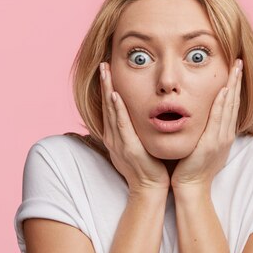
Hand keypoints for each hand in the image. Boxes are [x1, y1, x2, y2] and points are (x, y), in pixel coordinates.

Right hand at [100, 61, 169, 192]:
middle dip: (105, 83)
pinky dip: (117, 109)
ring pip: (111, 111)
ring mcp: (119, 142)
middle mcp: (113, 137)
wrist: (150, 189)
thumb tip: (141, 116)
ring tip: (105, 71)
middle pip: (107, 105)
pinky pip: (121, 125)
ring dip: (108, 89)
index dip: (108, 88)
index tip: (108, 71)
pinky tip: (115, 95)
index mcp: (116, 136)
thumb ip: (136, 131)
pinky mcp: (128, 147)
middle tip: (103, 63)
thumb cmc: (148, 168)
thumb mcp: (138, 146)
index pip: (110, 107)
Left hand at [171, 58, 242, 190]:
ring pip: (229, 107)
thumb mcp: (202, 145)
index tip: (235, 69)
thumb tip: (201, 116)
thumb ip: (204, 130)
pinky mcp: (211, 144)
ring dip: (233, 86)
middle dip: (237, 80)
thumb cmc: (192, 167)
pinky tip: (223, 91)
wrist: (191, 187)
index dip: (234, 86)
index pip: (231, 104)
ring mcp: (220, 139)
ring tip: (236, 69)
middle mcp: (226, 134)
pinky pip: (218, 120)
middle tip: (240, 61)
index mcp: (223, 133)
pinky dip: (222, 104)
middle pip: (234, 102)